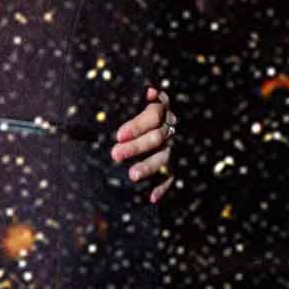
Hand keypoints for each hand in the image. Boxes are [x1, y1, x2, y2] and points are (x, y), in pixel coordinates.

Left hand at [110, 86, 177, 203]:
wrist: (144, 117)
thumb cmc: (129, 107)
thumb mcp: (129, 99)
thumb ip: (132, 96)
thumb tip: (149, 90)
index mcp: (159, 107)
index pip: (153, 115)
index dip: (137, 125)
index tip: (119, 135)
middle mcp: (169, 126)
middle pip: (156, 137)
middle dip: (136, 147)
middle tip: (115, 154)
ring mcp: (172, 146)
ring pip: (163, 158)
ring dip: (148, 167)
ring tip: (132, 176)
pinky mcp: (173, 163)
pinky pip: (170, 176)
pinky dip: (162, 187)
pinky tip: (151, 197)